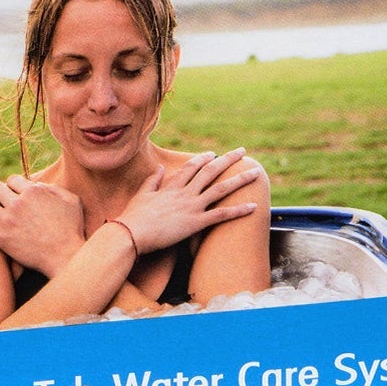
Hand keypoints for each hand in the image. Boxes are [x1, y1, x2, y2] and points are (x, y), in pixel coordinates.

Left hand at [0, 176, 86, 275]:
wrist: (64, 255)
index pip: (14, 180)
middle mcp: (16, 202)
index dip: (10, 183)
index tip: (8, 186)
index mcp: (33, 191)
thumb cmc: (72, 229)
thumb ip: (54, 188)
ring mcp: (6, 220)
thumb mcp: (71, 201)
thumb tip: (38, 185)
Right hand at [113, 149, 260, 259]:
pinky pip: (222, 214)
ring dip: (240, 179)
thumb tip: (160, 168)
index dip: (203, 159)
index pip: (191, 168)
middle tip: (242, 151)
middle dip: (228, 160)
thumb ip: (152, 180)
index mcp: (171, 187)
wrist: (130, 233)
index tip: (213, 154)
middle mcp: (184, 193)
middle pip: (211, 171)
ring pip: (221, 188)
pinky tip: (253, 206)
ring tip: (256, 172)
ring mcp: (191, 207)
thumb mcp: (141, 195)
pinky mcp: (195, 223)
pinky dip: (238, 210)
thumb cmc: (132, 217)